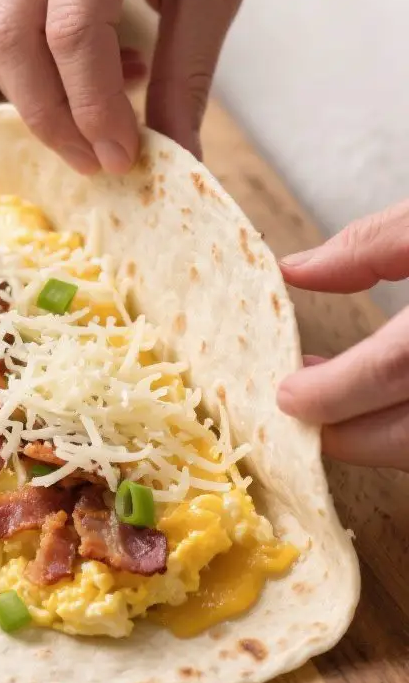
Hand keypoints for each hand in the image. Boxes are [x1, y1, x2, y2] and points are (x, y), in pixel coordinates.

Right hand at [0, 0, 270, 175]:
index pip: (71, 31)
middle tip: (98, 160)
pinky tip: (101, 72)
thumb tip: (177, 161)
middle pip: (10, 38)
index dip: (91, 108)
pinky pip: (5, 22)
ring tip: (106, 118)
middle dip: (50, 116)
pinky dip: (44, 69)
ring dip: (42, 98)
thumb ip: (187, 77)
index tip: (123, 158)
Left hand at [278, 201, 408, 469]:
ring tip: (335, 395)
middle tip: (300, 403)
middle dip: (346, 434)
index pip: (390, 371)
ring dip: (375, 436)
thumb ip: (371, 246)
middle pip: (404, 437)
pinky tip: (379, 400)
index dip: (331, 392)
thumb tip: (295, 271)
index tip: (286, 395)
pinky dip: (399, 429)